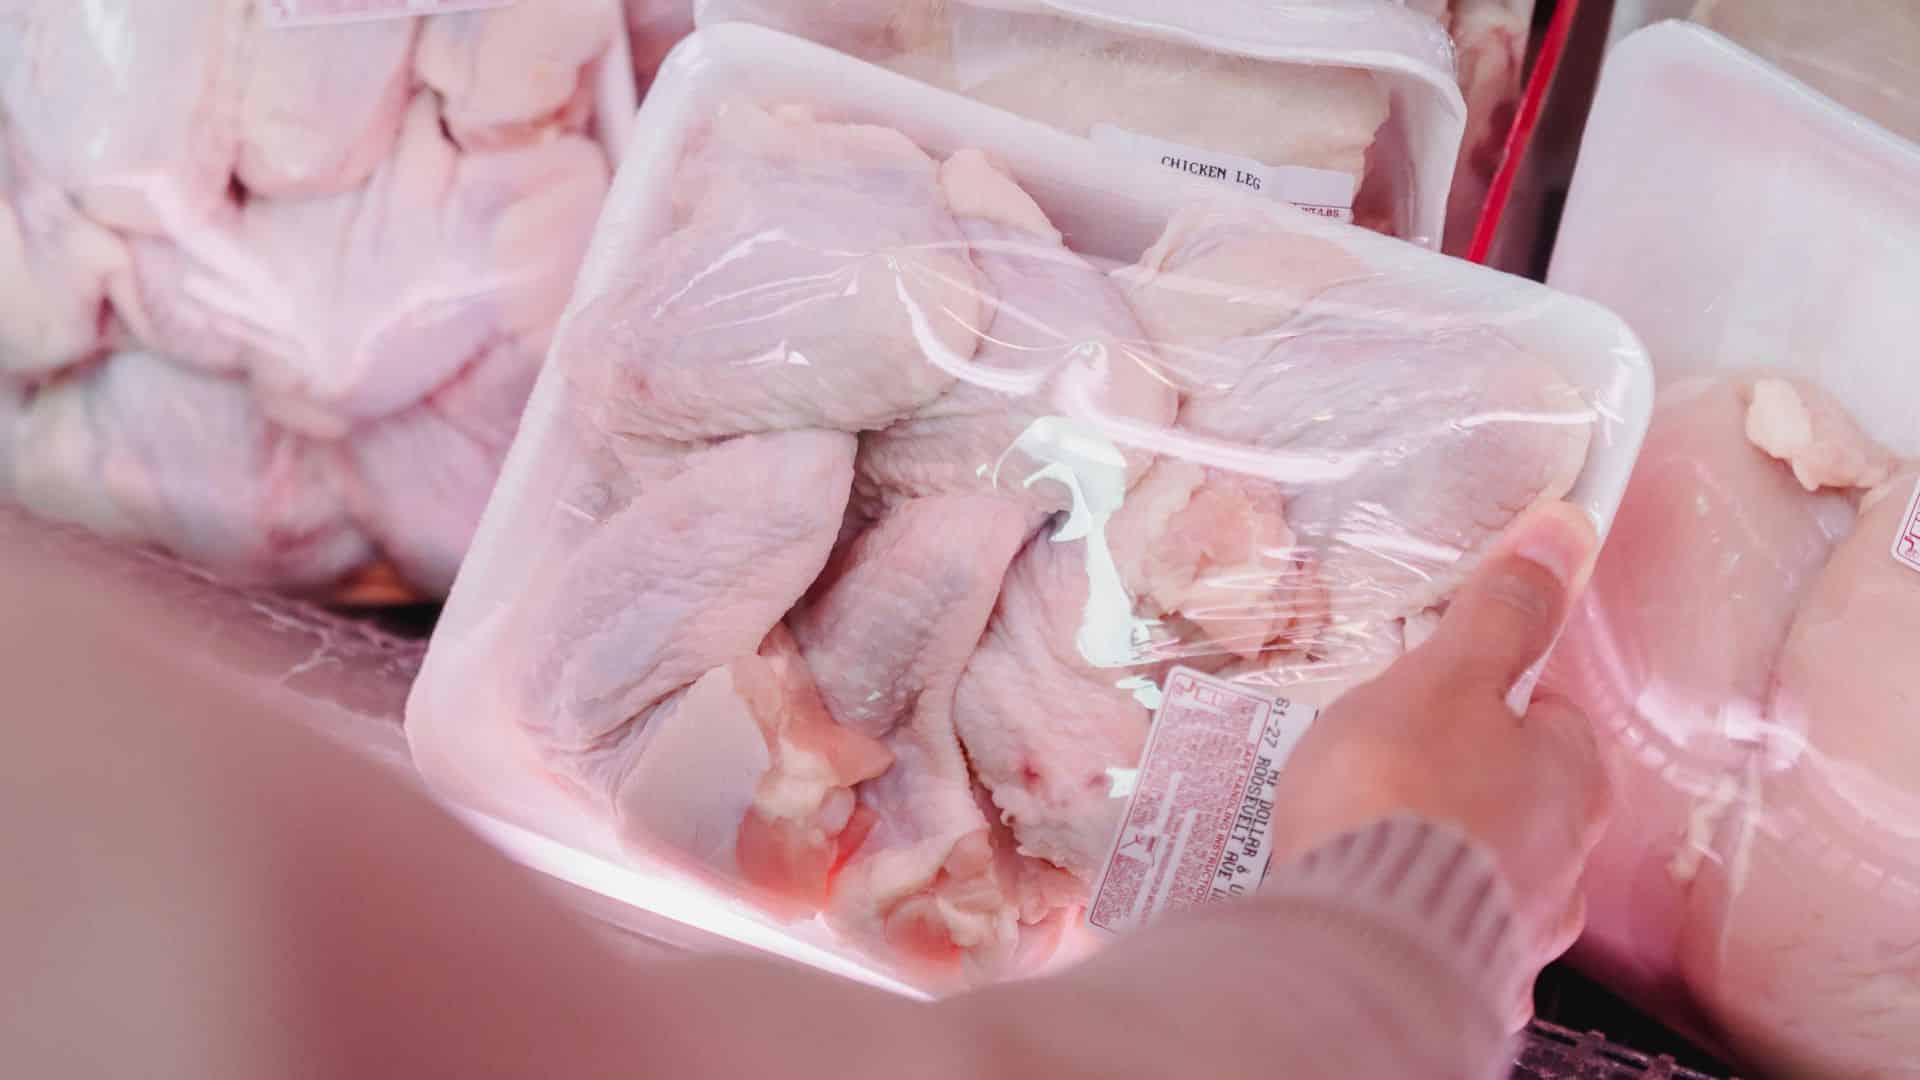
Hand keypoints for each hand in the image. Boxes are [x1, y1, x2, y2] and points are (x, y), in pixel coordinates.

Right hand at [1267, 501, 1611, 961]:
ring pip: (1481, 868)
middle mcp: (1563, 863)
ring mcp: (1515, 929)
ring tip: (1357, 830)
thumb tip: (1569, 529)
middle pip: (1518, 796)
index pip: (1552, 717)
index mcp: (1571, 781)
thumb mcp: (1445, 679)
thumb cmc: (1403, 799)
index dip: (1493, 694)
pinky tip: (1361, 893)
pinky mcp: (1460, 976)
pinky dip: (1406, 906)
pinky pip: (1439, 927)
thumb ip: (1502, 613)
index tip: (1435, 686)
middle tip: (1383, 757)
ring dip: (1435, 849)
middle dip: (1461, 775)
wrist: (1357, 945)